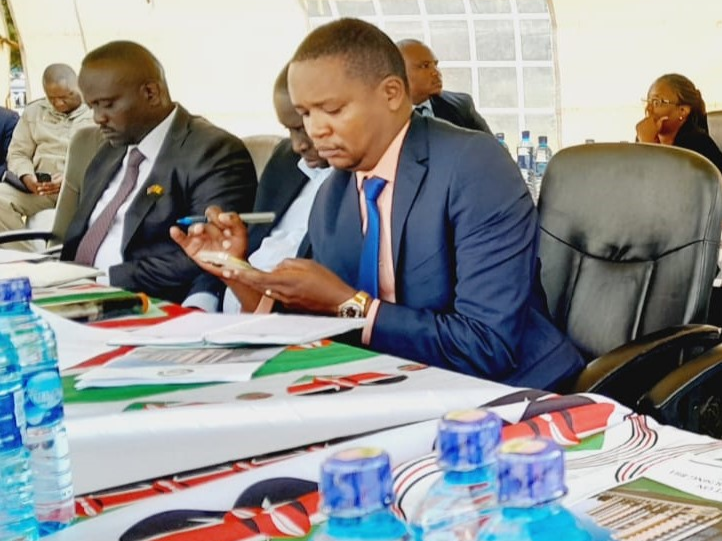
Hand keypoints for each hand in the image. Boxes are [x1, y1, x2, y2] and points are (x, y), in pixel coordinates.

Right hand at [170, 205, 248, 277]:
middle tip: (213, 229)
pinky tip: (174, 231)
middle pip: (202, 220)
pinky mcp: (191, 247)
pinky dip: (177, 235)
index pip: (213, 212)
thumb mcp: (241, 233)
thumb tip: (223, 215)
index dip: (216, 215)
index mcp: (218, 223)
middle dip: (207, 223)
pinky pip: (182, 239)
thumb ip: (235, 221)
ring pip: (193, 228)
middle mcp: (207, 229)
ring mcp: (199, 238)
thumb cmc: (237, 249)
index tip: (223, 220)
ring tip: (200, 230)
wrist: (235, 267)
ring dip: (196, 228)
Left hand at [229, 258, 356, 314]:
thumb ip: (288, 263)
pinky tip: (272, 282)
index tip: (229, 270)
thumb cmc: (328, 284)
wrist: (339, 302)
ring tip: (246, 275)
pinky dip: (270, 288)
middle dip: (242, 277)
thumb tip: (278, 266)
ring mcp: (286, 301)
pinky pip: (276, 294)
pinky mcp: (291, 305)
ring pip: (265, 290)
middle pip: (257, 285)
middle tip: (229, 270)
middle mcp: (283, 294)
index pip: (257, 277)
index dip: (241, 274)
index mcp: (286, 281)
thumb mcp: (307, 264)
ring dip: (255, 282)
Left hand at [636, 114, 666, 142]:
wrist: (647, 139)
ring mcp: (640, 123)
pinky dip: (641, 126)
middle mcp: (644, 120)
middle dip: (649, 121)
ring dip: (645, 124)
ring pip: (643, 121)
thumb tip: (665, 117)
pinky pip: (639, 125)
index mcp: (650, 119)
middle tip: (651, 126)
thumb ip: (661, 121)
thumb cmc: (654, 134)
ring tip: (648, 129)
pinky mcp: (637, 126)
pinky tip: (644, 130)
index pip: (652, 115)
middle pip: (647, 118)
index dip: (653, 116)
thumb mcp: (659, 127)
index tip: (654, 117)